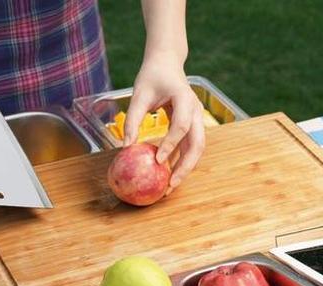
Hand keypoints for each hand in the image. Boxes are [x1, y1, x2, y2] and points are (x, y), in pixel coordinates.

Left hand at [124, 54, 204, 193]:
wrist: (167, 63)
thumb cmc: (152, 76)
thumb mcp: (139, 94)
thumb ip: (132, 120)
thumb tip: (125, 147)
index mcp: (184, 98)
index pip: (181, 126)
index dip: (170, 145)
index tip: (157, 161)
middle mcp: (196, 110)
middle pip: (198, 143)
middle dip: (186, 166)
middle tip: (170, 185)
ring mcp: (197, 118)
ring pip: (197, 148)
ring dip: (186, 168)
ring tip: (171, 186)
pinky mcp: (193, 125)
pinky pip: (190, 147)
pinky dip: (182, 161)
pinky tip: (169, 174)